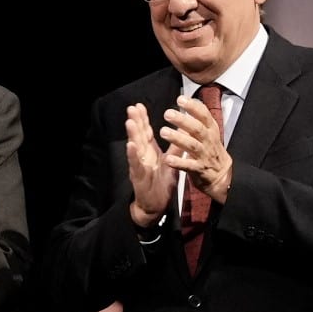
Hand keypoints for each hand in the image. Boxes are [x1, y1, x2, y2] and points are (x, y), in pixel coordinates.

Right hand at [124, 103, 178, 226]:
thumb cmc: (161, 184)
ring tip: (130, 122)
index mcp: (150, 152)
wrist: (155, 206)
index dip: (143, 119)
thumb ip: (174, 149)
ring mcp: (139, 166)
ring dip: (132, 135)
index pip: (146, 132)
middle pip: (138, 136)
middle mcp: (142, 157)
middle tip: (132, 107)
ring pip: (135, 148)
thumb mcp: (170, 163)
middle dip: (135, 121)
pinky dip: (133, 155)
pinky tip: (131, 146)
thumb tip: (182, 133)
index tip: (139, 106)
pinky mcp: (139, 177)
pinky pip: (136, 165)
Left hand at [160, 95, 232, 202]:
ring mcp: (205, 156)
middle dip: (182, 120)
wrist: (222, 175)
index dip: (193, 107)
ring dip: (178, 138)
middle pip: (197, 129)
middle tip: (167, 114)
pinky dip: (178, 162)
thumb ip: (199, 118)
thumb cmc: (211, 150)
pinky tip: (168, 159)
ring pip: (192, 146)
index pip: (204, 115)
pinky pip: (188, 166)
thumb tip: (188, 100)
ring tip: (163, 132)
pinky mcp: (199, 170)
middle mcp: (209, 141)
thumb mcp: (210, 132)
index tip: (180, 99)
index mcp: (211, 130)